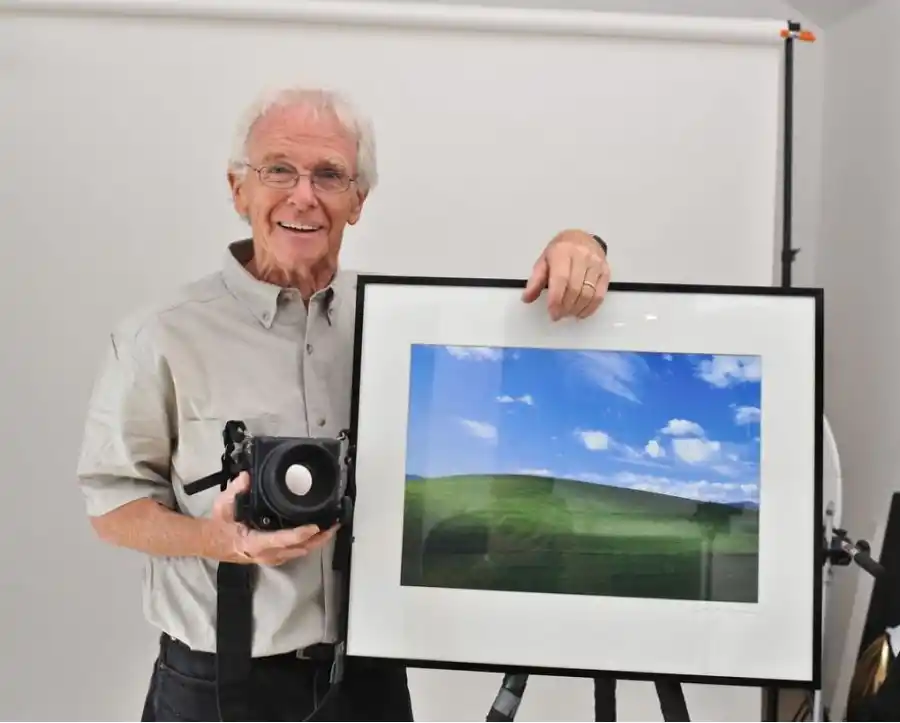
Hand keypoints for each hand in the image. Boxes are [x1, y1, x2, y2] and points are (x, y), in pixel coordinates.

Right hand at [210, 472, 337, 565]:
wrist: (212, 542)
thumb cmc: (220, 525)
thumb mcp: (223, 505)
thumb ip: (236, 490)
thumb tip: (247, 477)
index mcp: (255, 543)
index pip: (282, 540)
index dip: (300, 534)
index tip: (315, 526)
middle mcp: (266, 554)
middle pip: (299, 549)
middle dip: (318, 538)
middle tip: (334, 525)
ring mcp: (271, 558)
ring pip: (299, 552)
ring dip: (316, 542)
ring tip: (331, 528)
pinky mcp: (273, 557)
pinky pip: (295, 552)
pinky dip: (308, 543)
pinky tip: (317, 534)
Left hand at [522, 229, 610, 320]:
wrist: (582, 238)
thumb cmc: (560, 251)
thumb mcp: (543, 261)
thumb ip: (535, 280)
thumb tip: (526, 298)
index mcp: (562, 252)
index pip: (561, 279)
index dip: (556, 299)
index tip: (552, 313)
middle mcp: (582, 256)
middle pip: (575, 289)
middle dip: (565, 307)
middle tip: (558, 315)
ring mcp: (596, 264)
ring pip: (589, 294)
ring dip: (577, 309)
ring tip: (568, 314)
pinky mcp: (605, 272)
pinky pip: (600, 295)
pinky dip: (590, 308)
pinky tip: (580, 312)